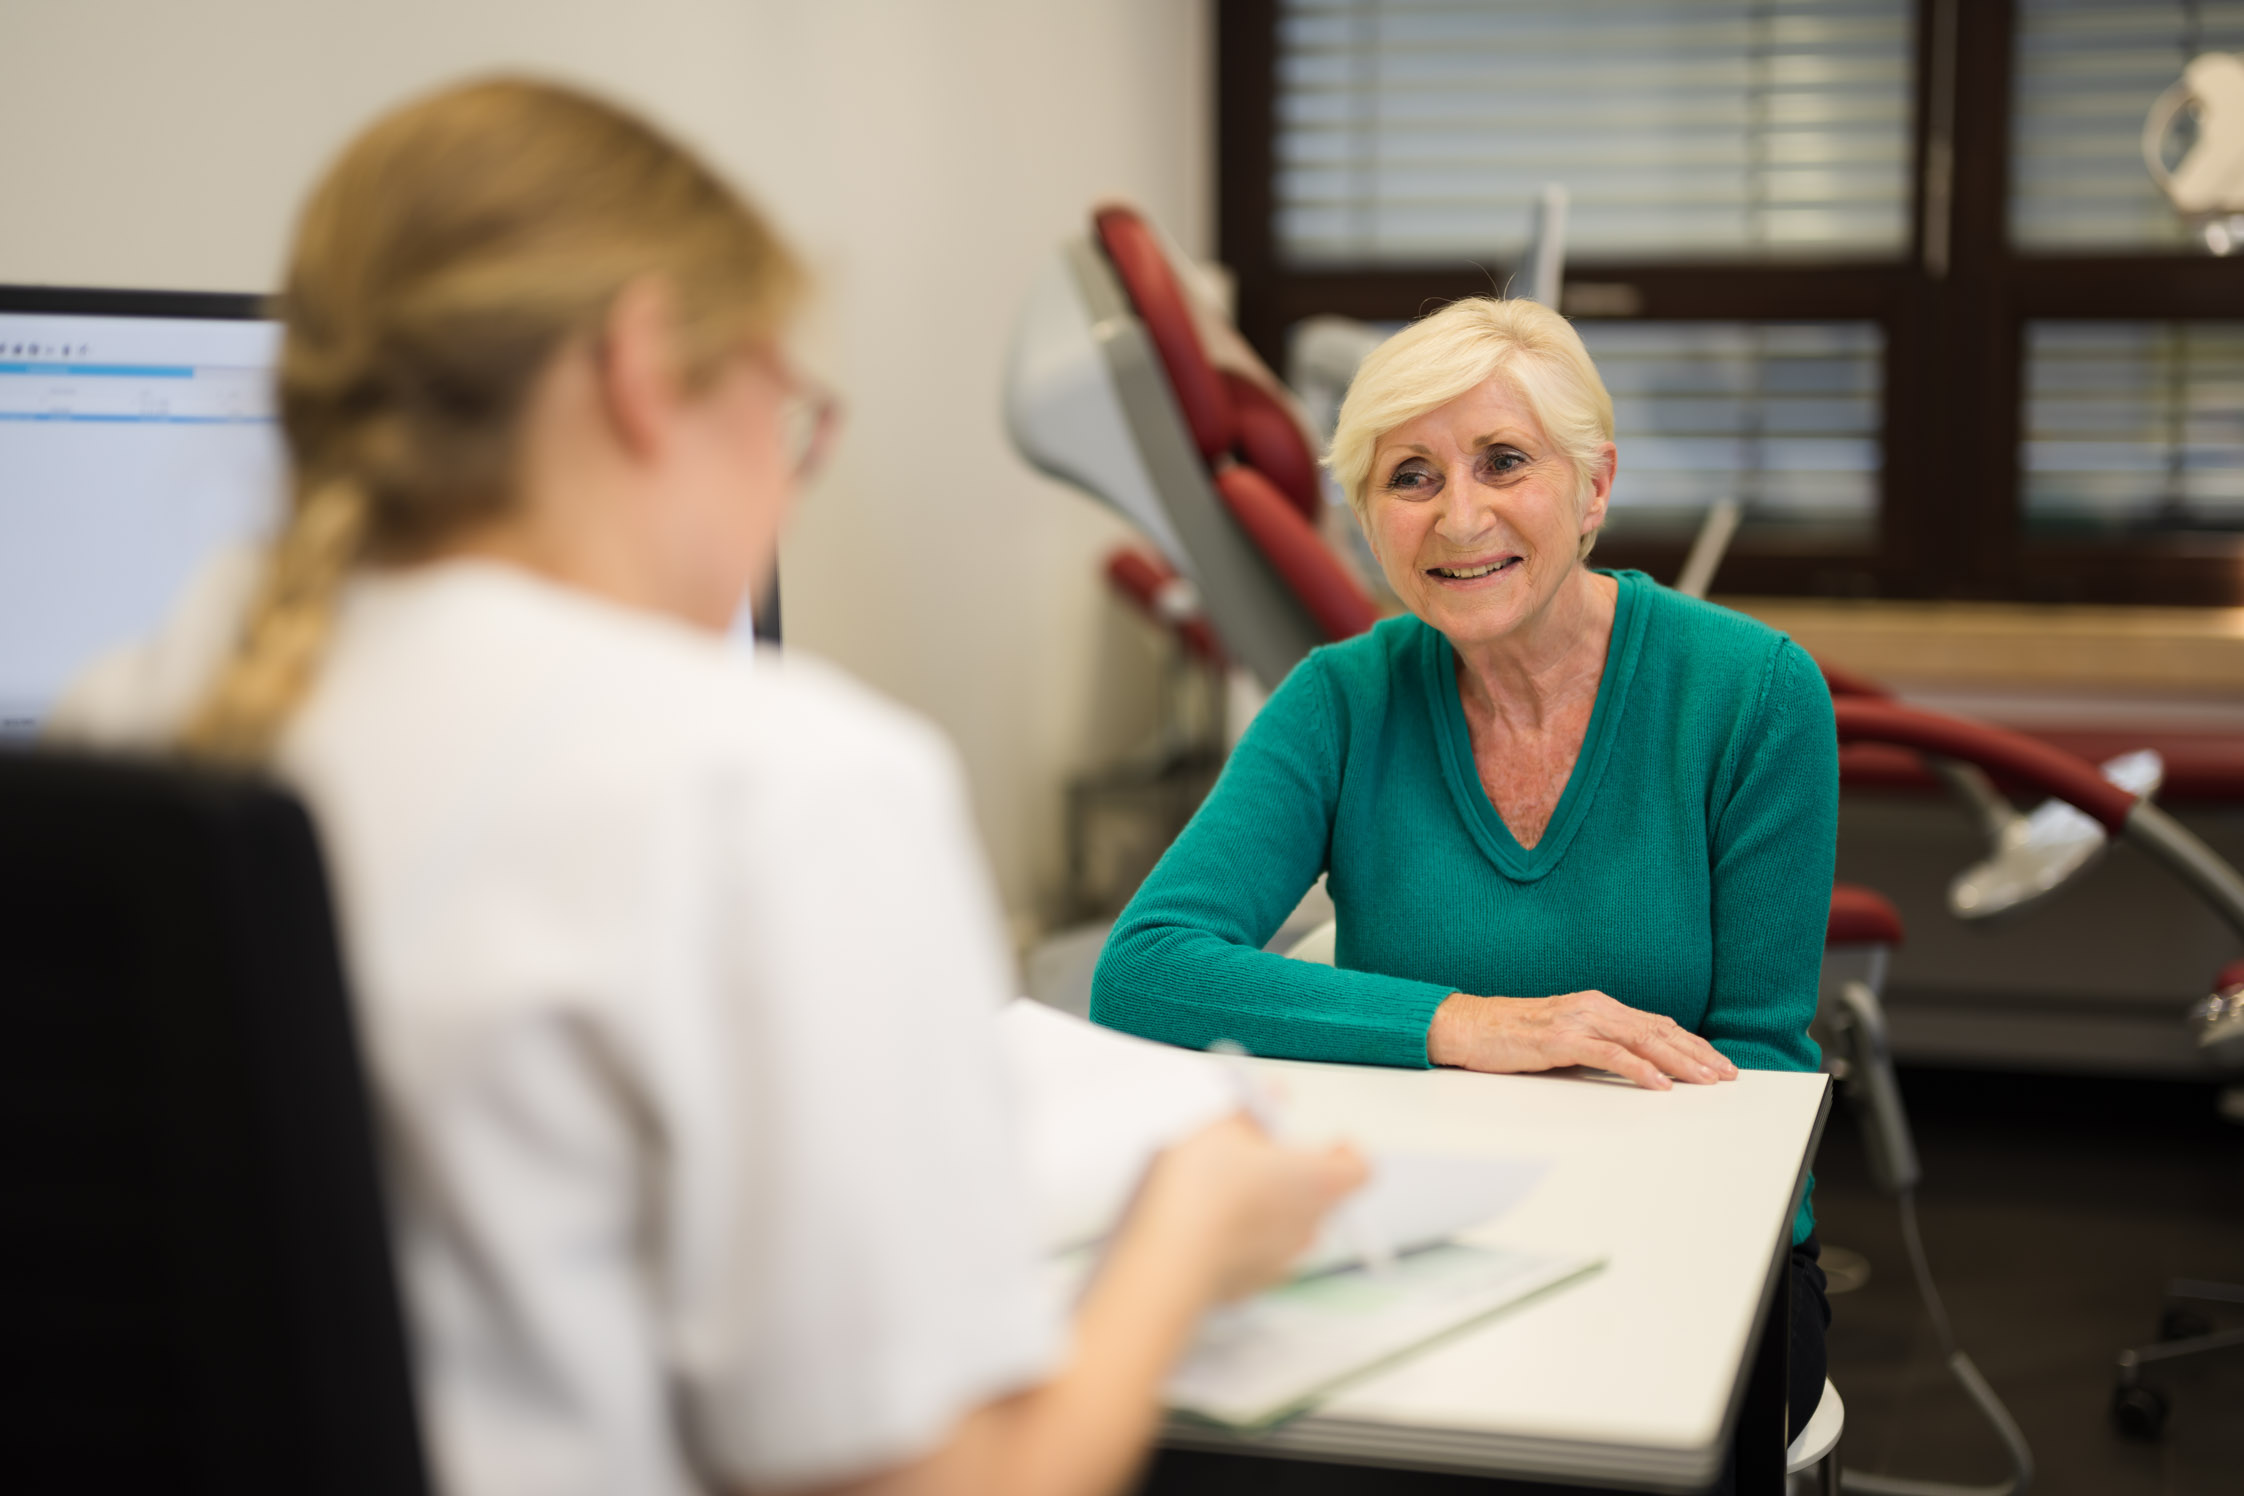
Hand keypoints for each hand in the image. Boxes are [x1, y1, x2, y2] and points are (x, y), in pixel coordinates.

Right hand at [1128, 1114, 1366, 1303]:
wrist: (1170, 1255)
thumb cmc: (1202, 1189)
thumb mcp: (1223, 1124)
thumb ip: (1255, 1107)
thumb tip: (1274, 1095)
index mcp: (1317, 1181)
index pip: (1360, 1169)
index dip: (1349, 1153)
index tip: (1332, 1141)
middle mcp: (1309, 1224)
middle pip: (1325, 1198)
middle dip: (1300, 1177)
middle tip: (1265, 1157)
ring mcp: (1282, 1260)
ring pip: (1292, 1229)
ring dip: (1273, 1210)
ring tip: (1233, 1192)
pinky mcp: (1252, 1284)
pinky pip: (1259, 1256)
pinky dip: (1244, 1241)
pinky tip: (1210, 1225)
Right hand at [1426, 990, 1739, 1090]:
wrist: (1465, 1026)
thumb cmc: (1510, 1036)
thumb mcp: (1563, 1037)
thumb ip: (1596, 1045)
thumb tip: (1633, 1066)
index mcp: (1596, 1005)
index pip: (1656, 1023)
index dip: (1691, 1043)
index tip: (1718, 1062)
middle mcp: (1593, 1006)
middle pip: (1658, 1030)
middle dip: (1697, 1054)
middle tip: (1727, 1075)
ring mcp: (1577, 1020)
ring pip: (1642, 1040)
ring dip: (1679, 1061)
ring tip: (1706, 1080)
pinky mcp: (1560, 1039)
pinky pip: (1608, 1054)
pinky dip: (1638, 1068)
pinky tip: (1660, 1083)